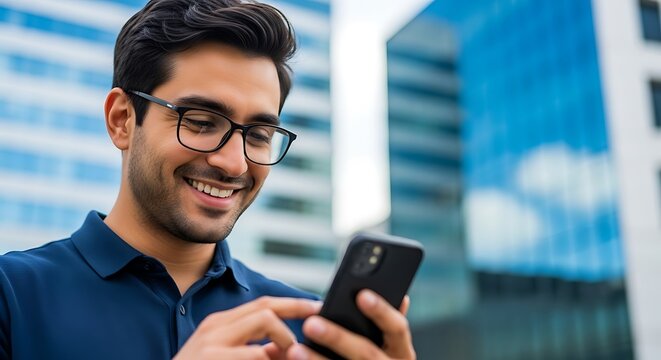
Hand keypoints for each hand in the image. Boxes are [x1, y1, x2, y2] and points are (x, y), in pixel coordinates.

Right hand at [174, 296, 320, 359]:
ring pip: (266, 330)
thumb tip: (285, 346)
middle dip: (294, 317)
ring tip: (288, 359)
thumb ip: (251, 347)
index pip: (263, 304)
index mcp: (219, 324)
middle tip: (312, 331)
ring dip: (284, 346)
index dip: (293, 304)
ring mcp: (212, 346)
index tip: (317, 307)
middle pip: (266, 310)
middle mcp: (215, 329)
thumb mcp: (222, 355)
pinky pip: (257, 357)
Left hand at [287, 290, 414, 359]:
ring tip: (294, 350)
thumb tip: (401, 298)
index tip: (362, 295)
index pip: (397, 328)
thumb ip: (390, 327)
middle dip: (337, 338)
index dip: (381, 311)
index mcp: (402, 353)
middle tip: (312, 323)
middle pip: (365, 352)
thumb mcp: (395, 349)